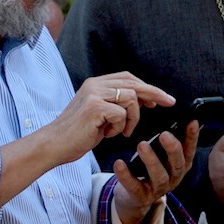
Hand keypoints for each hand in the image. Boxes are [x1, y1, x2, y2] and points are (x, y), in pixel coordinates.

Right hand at [0, 72, 173, 211]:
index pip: (128, 78)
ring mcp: (94, 94)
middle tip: (169, 103)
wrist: (54, 146)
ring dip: (133, 118)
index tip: (161, 99)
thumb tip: (141, 101)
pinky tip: (108, 134)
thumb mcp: (100, 116)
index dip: (147, 87)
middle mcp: (95, 84)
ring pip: (131, 98)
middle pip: (134, 83)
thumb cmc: (77, 135)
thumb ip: (116, 105)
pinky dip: (120, 126)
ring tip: (122, 131)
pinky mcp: (94, 107)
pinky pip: (122, 113)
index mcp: (96, 84)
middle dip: (155, 94)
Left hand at [111, 120, 198, 223]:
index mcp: (180, 165)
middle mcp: (173, 178)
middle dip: (173, 149)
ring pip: (159, 176)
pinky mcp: (141, 197)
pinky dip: (126, 175)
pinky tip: (119, 163)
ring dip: (151, 160)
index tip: (192, 122)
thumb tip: (179, 116)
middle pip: (178, 164)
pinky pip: (134, 187)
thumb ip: (168, 141)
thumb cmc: (150, 170)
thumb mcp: (162, 157)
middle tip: (164, 134)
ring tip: (142, 145)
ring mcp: (158, 189)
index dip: (192, 137)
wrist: (134, 199)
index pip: (190, 150)